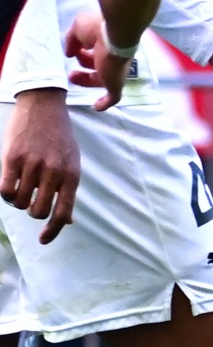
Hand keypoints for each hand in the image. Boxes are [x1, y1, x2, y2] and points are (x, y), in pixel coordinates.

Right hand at [1, 89, 78, 243]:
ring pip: (19, 201)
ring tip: (20, 189)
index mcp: (72, 175)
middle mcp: (54, 172)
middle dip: (32, 211)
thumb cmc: (59, 137)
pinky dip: (5, 194)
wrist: (44, 105)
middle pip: (38, 211)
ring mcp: (32, 164)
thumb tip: (69, 221)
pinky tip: (9, 186)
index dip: (53, 231)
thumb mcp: (72, 162)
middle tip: (30, 200)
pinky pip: (5, 189)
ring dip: (17, 201)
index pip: (63, 212)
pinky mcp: (12, 157)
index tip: (44, 240)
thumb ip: (68, 191)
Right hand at [62, 12, 129, 110]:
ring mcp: (116, 72)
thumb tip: (70, 53)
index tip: (72, 53)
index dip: (83, 53)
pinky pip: (113, 97)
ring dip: (86, 81)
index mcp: (107, 44)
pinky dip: (105, 103)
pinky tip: (96, 107)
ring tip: (71, 77)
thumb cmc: (97, 28)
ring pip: (102, 80)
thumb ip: (72, 40)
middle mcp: (113, 58)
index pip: (97, 51)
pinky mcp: (116, 83)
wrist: (116, 34)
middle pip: (98, 66)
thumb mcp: (78, 29)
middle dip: (84, 66)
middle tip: (71, 69)